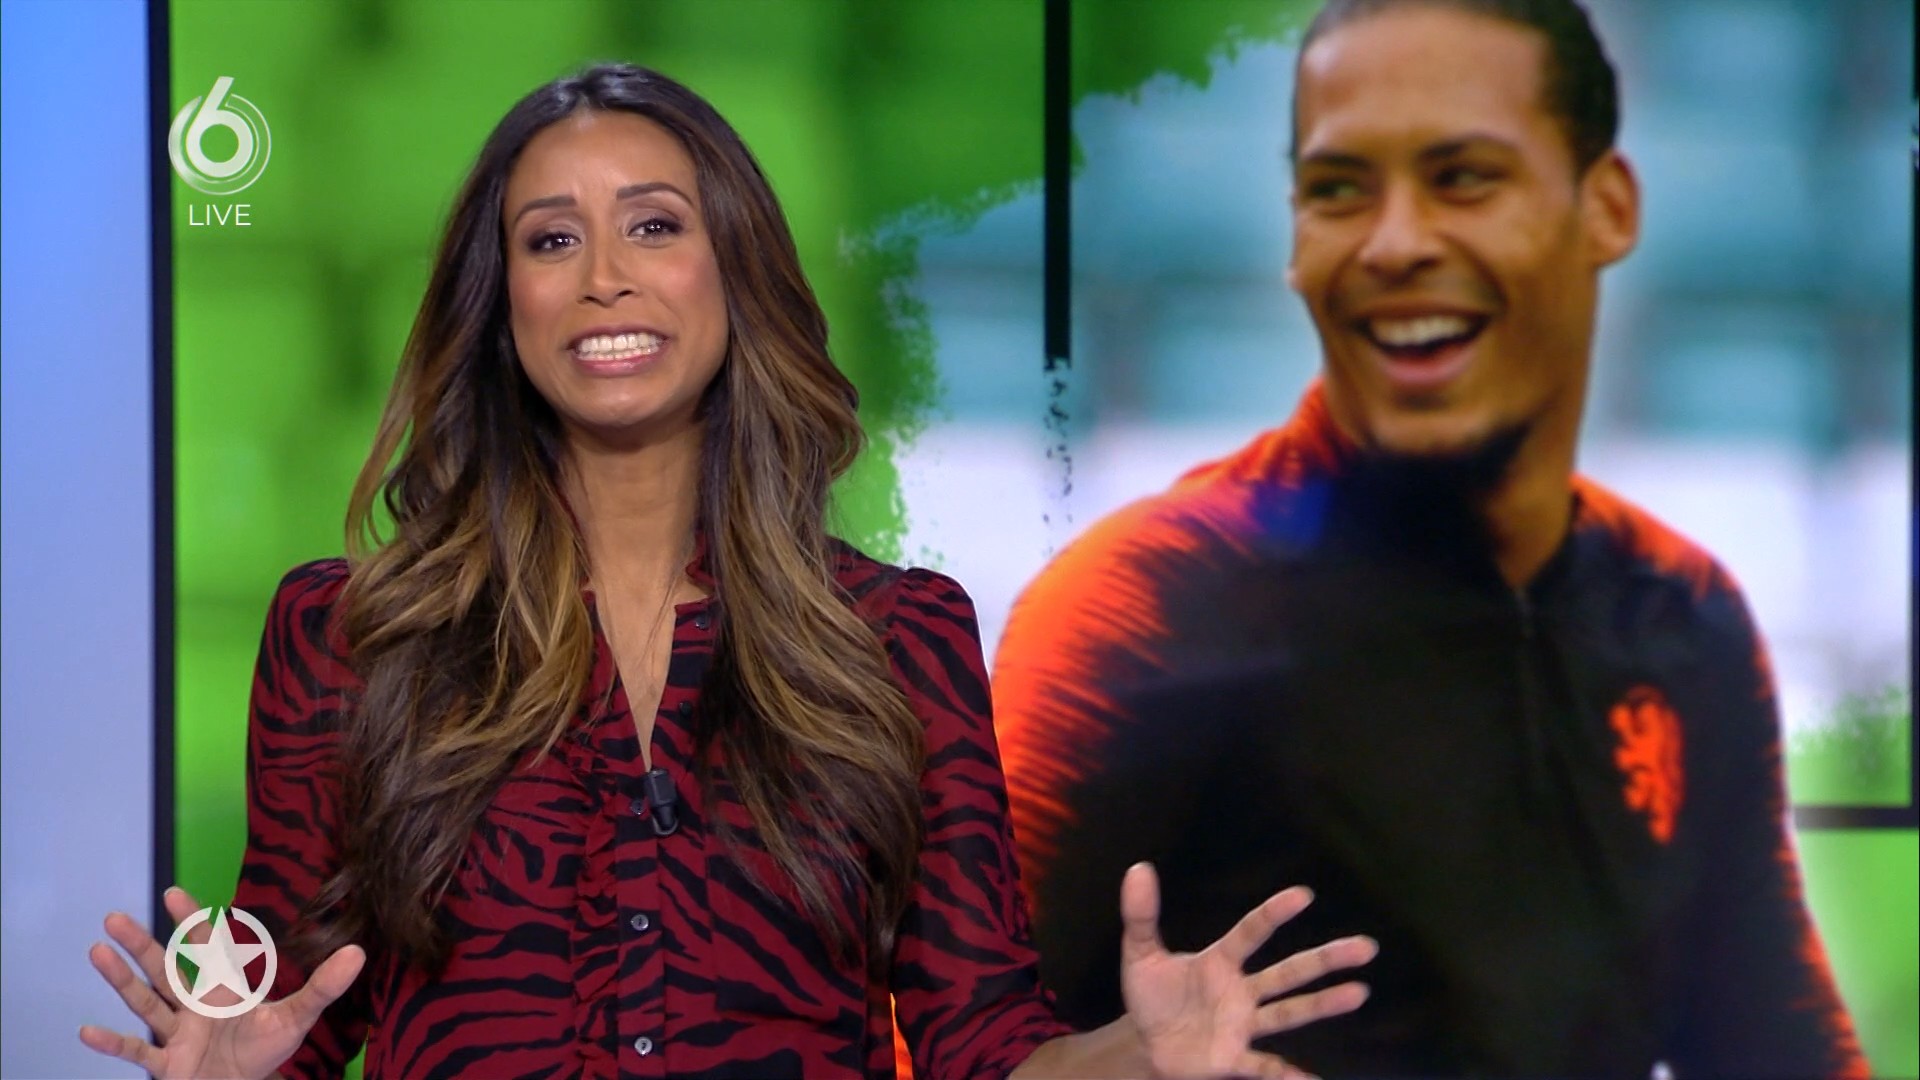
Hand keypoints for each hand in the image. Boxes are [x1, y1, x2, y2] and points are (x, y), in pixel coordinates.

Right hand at [78, 886, 364, 1079]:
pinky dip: (113, 1045)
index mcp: (224, 990)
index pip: (205, 948)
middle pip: (164, 970)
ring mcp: (177, 1034)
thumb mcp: (296, 1018)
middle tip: (114, 917)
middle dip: (142, 944)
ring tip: (96, 951)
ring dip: (120, 980)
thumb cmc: (266, 1053)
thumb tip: (359, 953)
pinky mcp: (167, 1065)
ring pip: (145, 1002)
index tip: (172, 892)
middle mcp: (195, 1006)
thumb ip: (323, 986)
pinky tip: (87, 1031)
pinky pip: (136, 1052)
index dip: (191, 920)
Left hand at [1118, 863, 1375, 1079]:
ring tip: (1360, 992)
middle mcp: (1241, 990)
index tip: (1303, 894)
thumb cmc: (1151, 995)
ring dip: (1323, 1004)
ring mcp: (1243, 1025)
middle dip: (1326, 960)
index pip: (1251, 933)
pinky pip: (1267, 1067)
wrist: (1144, 1043)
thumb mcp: (1140, 953)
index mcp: (1220, 961)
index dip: (1273, 914)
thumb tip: (1138, 869)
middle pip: (1289, 972)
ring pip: (1289, 1012)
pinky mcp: (1235, 1058)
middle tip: (1366, 946)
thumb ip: (1140, 915)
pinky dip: (1289, 1075)